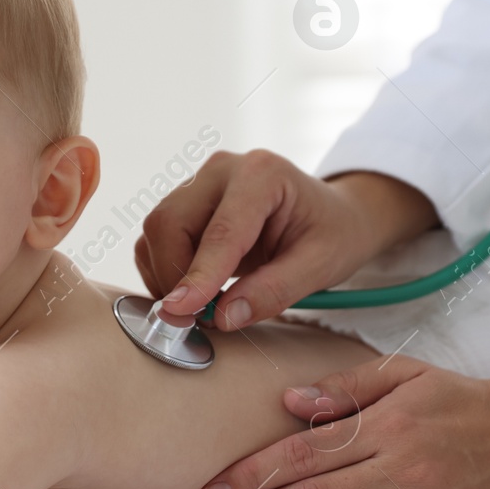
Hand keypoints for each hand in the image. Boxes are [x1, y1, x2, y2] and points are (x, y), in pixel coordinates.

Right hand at [134, 150, 438, 329]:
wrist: (334, 216)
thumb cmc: (333, 234)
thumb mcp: (320, 266)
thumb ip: (273, 291)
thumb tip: (223, 317)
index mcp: (262, 174)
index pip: (220, 231)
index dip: (199, 276)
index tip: (182, 312)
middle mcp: (222, 170)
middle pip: (170, 223)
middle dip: (175, 276)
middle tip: (200, 318)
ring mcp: (200, 183)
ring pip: (157, 232)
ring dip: (168, 276)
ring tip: (205, 304)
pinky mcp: (187, 203)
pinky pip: (155, 239)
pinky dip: (163, 270)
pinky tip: (196, 289)